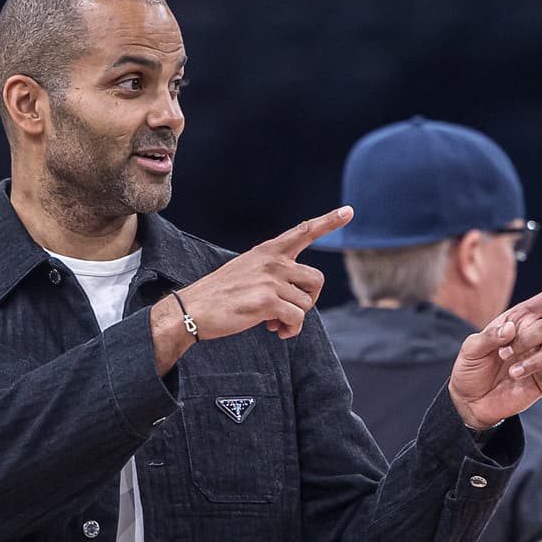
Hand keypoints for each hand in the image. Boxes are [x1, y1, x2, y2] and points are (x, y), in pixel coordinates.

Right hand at [151, 206, 351, 369]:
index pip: (303, 231)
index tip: (349, 211)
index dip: (328, 222)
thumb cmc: (220, 295)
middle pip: (316, 279)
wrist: (192, 309)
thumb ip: (274, 274)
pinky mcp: (267, 301)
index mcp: (267, 251)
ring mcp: (270, 280)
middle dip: (309, 300)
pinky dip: (290, 329)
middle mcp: (272, 261)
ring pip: (307, 303)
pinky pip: (297, 318)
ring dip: (295, 318)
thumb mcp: (246, 271)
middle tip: (290, 312)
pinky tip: (275, 330)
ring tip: (275, 323)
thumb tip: (299, 296)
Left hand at [447, 272, 541, 429]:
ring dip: (532, 361)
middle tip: (503, 354)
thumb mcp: (471, 349)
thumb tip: (511, 329)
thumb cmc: (470, 369)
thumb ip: (489, 336)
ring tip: (512, 373)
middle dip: (525, 340)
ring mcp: (540, 359)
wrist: (470, 401)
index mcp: (518, 321)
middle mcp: (532, 338)